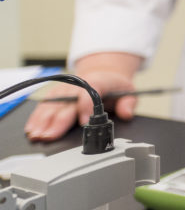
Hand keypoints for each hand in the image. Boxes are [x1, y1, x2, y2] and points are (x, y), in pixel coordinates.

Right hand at [23, 52, 140, 141]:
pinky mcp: (55, 95)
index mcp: (97, 83)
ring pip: (52, 106)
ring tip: (37, 135)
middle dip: (57, 121)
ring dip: (43, 121)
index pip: (90, 94)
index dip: (85, 107)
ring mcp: (64, 90)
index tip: (83, 122)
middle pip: (66, 104)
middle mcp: (77, 86)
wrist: (102, 72)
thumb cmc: (113, 86)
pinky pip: (44, 106)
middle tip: (50, 136)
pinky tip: (31, 128)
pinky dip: (36, 117)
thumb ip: (129, 103)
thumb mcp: (128, 92)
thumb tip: (127, 114)